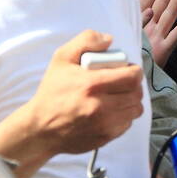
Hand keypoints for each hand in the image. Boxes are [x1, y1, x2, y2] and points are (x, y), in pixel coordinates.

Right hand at [24, 29, 143, 155]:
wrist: (40, 128)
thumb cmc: (52, 91)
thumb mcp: (62, 57)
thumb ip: (86, 40)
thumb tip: (109, 40)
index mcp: (92, 84)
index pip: (132, 77)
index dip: (134, 70)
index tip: (126, 69)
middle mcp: (100, 107)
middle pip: (136, 93)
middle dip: (134, 85)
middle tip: (123, 82)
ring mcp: (104, 125)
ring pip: (135, 109)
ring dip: (131, 100)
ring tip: (118, 96)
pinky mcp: (105, 138)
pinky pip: (127, 124)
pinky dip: (124, 116)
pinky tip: (111, 110)